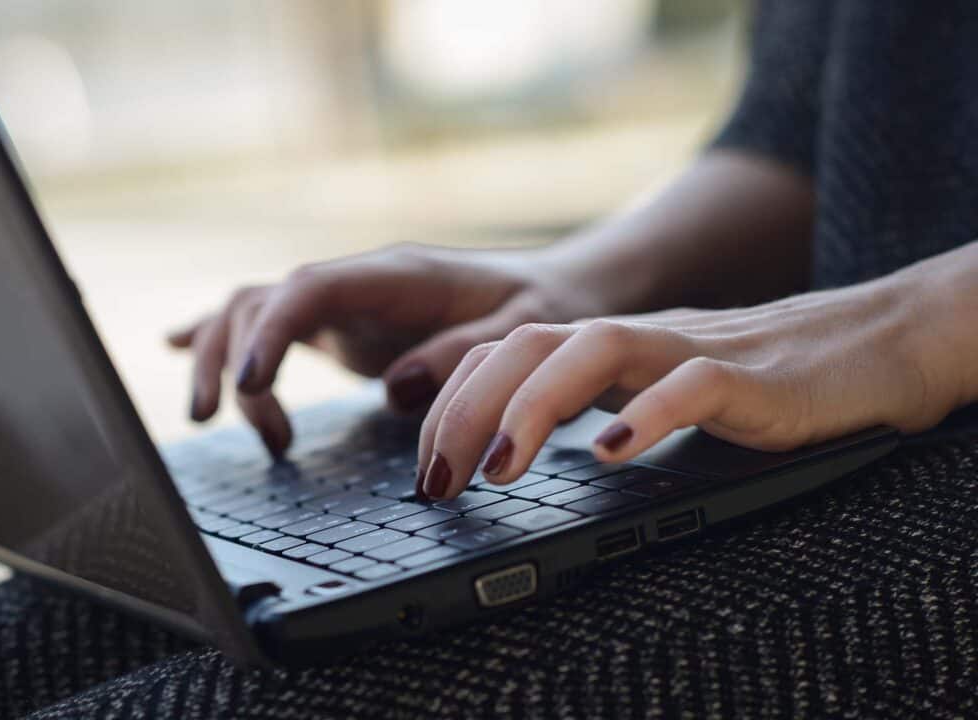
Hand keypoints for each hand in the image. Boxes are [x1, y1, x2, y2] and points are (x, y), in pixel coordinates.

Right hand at [167, 244, 609, 454]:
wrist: (556, 292)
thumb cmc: (544, 309)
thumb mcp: (526, 333)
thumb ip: (463, 355)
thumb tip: (394, 387)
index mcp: (397, 274)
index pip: (309, 288)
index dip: (269, 334)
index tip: (247, 387)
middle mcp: (359, 282)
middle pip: (263, 300)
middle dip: (234, 360)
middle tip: (250, 430)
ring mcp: (347, 303)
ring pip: (254, 310)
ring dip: (221, 358)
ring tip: (213, 419)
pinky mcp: (345, 327)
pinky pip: (270, 322)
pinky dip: (223, 335)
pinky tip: (176, 345)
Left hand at [416, 270, 957, 498]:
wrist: (864, 343)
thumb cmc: (755, 380)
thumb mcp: (653, 392)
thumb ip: (594, 406)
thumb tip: (510, 449)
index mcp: (607, 347)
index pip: (504, 353)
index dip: (453, 404)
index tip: (430, 470)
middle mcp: (637, 338)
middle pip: (529, 344)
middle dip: (466, 410)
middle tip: (438, 482)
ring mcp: (691, 348)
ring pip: (595, 348)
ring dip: (534, 406)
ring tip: (499, 467)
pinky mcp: (751, 376)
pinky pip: (692, 384)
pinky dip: (646, 416)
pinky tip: (612, 454)